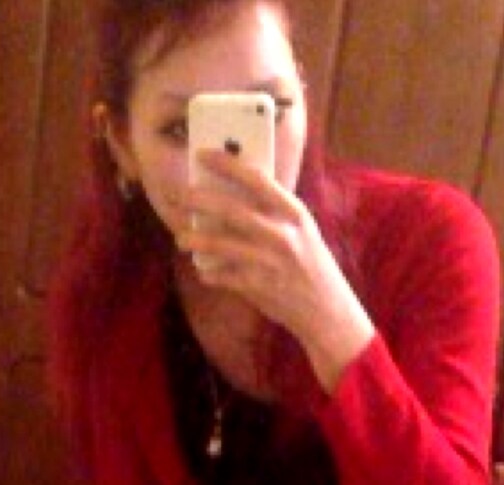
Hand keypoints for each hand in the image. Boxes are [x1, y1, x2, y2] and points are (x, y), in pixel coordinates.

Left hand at [177, 149, 374, 391]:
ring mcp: (268, 262)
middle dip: (197, 200)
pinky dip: (209, 273)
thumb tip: (234, 194)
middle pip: (230, 210)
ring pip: (220, 244)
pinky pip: (222, 276)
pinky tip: (203, 270)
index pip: (256, 179)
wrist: (327, 312)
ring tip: (179, 238)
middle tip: (176, 196)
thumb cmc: (312, 267)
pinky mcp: (258, 287)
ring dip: (194, 240)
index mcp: (294, 214)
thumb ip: (275, 213)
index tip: (202, 154)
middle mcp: (282, 235)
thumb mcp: (302, 232)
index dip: (226, 164)